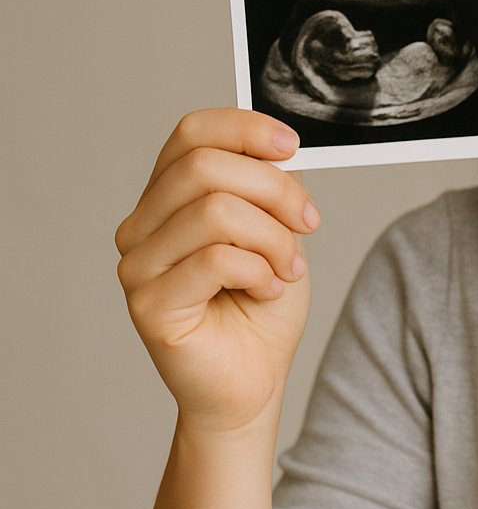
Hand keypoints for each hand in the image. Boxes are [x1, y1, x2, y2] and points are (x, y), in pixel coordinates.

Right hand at [115, 109, 318, 435]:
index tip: (292, 146)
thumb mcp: (280, 230)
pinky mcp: (148, 304)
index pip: (191, 133)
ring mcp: (138, 265)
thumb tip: (278, 148)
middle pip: (205, 166)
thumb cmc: (262, 306)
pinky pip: (215, 260)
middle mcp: (142, 225)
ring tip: (287, 269)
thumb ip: (271, 186)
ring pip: (215, 211)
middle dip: (276, 191)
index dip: (245, 128)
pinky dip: (260, 271)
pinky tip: (267, 290)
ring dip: (273, 239)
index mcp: (169, 198)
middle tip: (308, 224)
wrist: (254, 380)